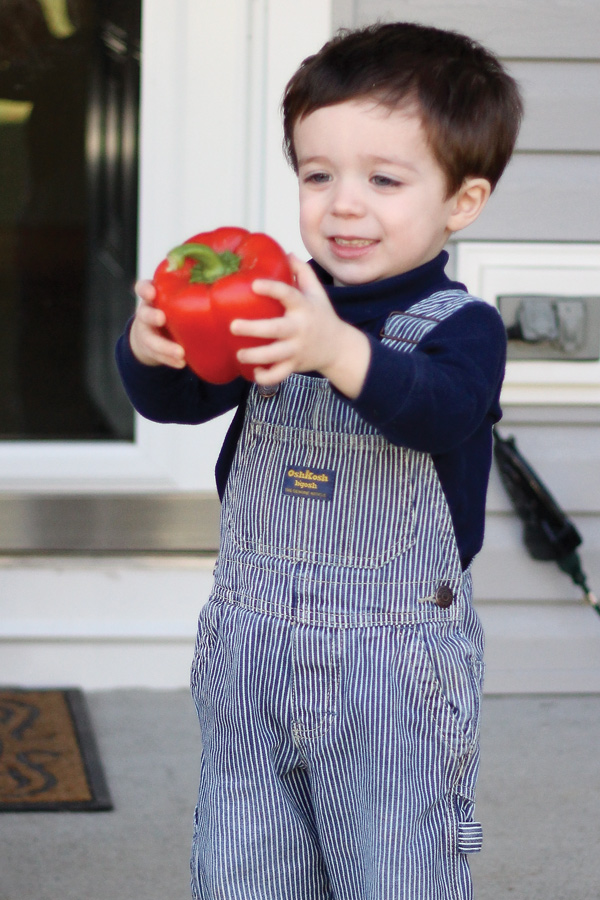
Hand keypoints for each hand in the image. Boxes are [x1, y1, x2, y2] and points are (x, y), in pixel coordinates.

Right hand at [129, 280, 185, 368]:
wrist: (152, 335)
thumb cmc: (173, 310)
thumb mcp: (176, 298)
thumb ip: (191, 287)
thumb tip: (222, 269)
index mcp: (153, 298)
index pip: (143, 288)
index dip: (145, 289)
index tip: (152, 292)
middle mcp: (147, 314)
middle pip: (144, 314)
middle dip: (151, 316)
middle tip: (162, 319)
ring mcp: (148, 334)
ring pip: (151, 340)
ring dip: (164, 347)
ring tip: (179, 353)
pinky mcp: (152, 350)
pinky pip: (159, 356)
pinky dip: (170, 360)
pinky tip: (182, 363)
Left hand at [230, 255, 370, 397]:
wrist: (338, 347)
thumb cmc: (321, 316)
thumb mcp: (317, 293)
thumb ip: (302, 272)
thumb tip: (286, 253)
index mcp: (304, 307)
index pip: (288, 295)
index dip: (272, 289)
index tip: (254, 285)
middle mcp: (300, 329)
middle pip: (275, 330)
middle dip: (253, 329)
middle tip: (233, 326)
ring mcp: (297, 349)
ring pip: (274, 356)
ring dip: (254, 356)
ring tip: (239, 354)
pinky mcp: (295, 365)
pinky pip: (279, 375)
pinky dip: (266, 378)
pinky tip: (253, 373)